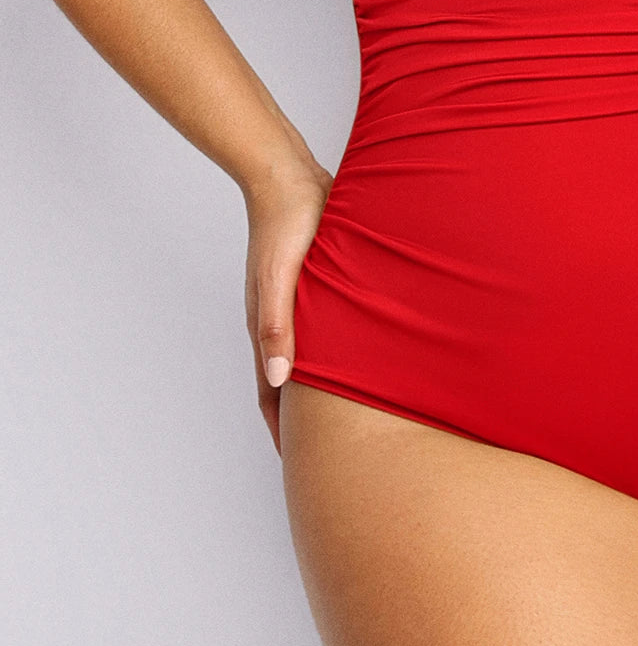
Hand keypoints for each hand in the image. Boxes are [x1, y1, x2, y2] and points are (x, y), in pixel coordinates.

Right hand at [242, 166, 333, 455]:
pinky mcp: (316, 283)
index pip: (272, 397)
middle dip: (308, 422)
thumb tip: (277, 380)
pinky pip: (325, 330)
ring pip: (311, 358)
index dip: (286, 434)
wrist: (289, 176)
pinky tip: (362, 355)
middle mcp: (280, 322)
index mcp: (267, 327)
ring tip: (356, 417)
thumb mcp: (281, 279)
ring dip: (325, 387)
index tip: (304, 469)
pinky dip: (337, 352)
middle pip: (291, 385)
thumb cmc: (286, 223)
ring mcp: (297, 304)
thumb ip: (277, 328)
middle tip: (337, 455)